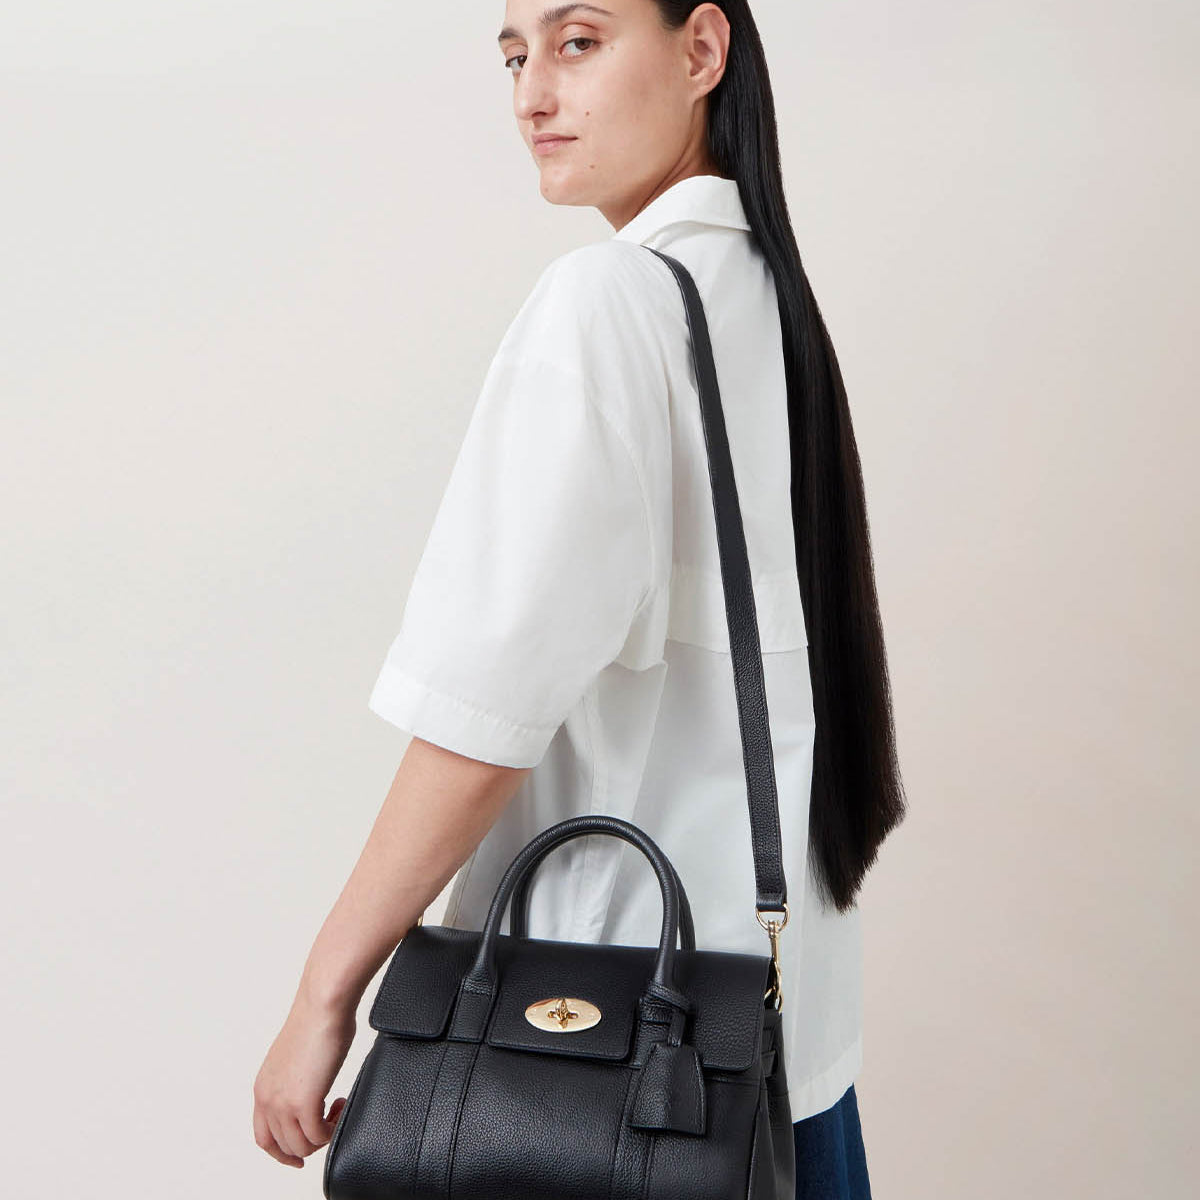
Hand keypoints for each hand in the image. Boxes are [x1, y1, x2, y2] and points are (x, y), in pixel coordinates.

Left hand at [252, 989, 357, 1168]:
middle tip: (330, 1120)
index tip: (300, 1155)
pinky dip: (332, 1128)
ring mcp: (283, 1103)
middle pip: (284, 1146)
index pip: (263, 1138)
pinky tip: (339, 1105)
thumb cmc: (317, 1021)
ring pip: (301, 1146)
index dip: (282, 1152)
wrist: (323, 1004)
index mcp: (263, 1088)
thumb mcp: (294, 1061)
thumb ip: (295, 1083)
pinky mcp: (304, 1102)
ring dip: (323, 1135)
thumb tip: (310, 1093)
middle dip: (310, 1142)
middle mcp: (267, 1098)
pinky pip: (318, 1136)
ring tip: (336, 1109)